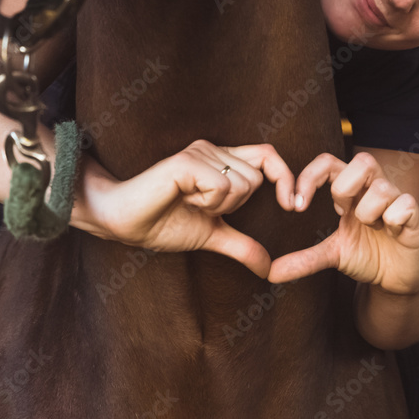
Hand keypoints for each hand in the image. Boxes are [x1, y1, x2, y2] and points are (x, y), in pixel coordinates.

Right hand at [81, 141, 295, 278]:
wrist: (124, 222)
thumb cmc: (162, 223)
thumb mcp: (212, 235)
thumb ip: (241, 245)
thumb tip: (268, 269)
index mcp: (221, 161)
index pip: (268, 156)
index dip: (286, 178)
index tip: (293, 207)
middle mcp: (213, 150)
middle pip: (258, 178)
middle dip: (236, 205)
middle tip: (200, 207)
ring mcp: (200, 152)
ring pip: (243, 184)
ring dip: (218, 205)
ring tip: (188, 202)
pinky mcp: (187, 161)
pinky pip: (223, 186)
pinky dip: (208, 203)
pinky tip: (182, 199)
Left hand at [266, 152, 418, 293]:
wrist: (398, 280)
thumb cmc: (367, 256)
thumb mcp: (332, 256)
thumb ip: (304, 259)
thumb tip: (270, 272)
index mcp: (351, 191)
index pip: (328, 163)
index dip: (309, 177)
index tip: (295, 207)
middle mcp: (374, 189)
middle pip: (362, 160)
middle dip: (344, 186)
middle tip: (338, 211)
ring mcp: (396, 200)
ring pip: (382, 186)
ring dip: (367, 210)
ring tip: (369, 227)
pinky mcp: (414, 217)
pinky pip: (404, 204)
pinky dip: (393, 218)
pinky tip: (390, 232)